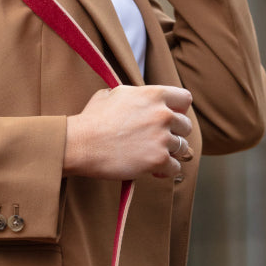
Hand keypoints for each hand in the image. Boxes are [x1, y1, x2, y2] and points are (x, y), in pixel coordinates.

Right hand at [63, 85, 193, 180]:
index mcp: (153, 94)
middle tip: (157, 140)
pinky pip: (175, 167)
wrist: (79, 144)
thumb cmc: (92, 119)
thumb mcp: (112, 94)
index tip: (169, 118)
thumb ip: (135, 95)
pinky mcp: (158, 160)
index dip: (178, 109)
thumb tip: (140, 98)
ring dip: (170, 152)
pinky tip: (152, 169)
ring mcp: (162, 138)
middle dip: (174, 133)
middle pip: (185, 126)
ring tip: (152, 154)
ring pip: (182, 147)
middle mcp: (162, 114)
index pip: (184, 99)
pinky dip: (165, 170)